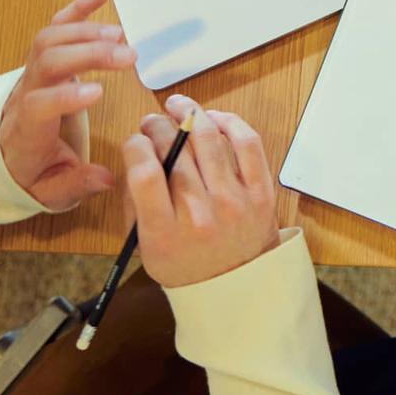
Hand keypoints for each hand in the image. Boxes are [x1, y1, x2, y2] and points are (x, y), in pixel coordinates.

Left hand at [0, 0, 132, 209]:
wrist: (0, 150)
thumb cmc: (29, 170)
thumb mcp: (49, 191)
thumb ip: (75, 185)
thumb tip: (107, 177)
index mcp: (28, 127)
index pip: (40, 103)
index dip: (65, 95)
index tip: (100, 93)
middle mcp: (26, 91)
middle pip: (49, 62)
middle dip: (88, 54)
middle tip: (128, 56)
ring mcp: (33, 71)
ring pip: (50, 40)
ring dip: (86, 32)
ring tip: (121, 38)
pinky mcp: (44, 58)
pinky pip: (56, 25)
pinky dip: (80, 6)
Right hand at [124, 96, 281, 287]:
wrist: (236, 286)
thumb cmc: (183, 263)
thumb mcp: (144, 244)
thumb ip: (134, 201)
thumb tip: (137, 152)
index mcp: (164, 231)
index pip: (145, 172)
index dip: (135, 145)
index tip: (134, 140)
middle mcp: (200, 214)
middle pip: (175, 150)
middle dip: (157, 125)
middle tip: (152, 121)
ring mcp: (234, 201)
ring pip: (209, 138)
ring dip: (190, 113)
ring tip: (178, 107)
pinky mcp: (261, 191)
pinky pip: (247, 142)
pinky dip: (229, 122)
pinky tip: (213, 118)